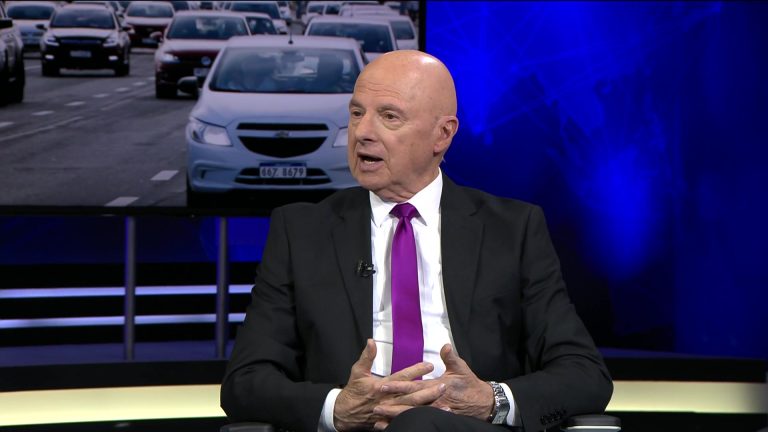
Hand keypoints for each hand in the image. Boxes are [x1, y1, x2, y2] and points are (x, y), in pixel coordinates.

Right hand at [333, 339, 436, 430]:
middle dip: (428, 392)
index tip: (430, 365)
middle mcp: (388, 400)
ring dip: (428, 406)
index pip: (402, 377)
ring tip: (445, 404)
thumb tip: (371, 341)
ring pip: (413, 410)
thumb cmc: (352, 392)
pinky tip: (433, 417)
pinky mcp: (391, 420)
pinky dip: (421, 418)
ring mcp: (390, 412)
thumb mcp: (357, 372)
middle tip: (444, 386)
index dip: (416, 370)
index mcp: (382, 387)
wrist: (344, 415)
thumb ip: (367, 357)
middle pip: (411, 396)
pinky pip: (409, 419)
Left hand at [375, 344, 493, 421]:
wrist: (483, 403)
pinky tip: (393, 428)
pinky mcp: (437, 418)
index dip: (398, 386)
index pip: (414, 387)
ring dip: (395, 419)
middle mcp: (434, 401)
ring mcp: (435, 412)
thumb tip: (445, 346)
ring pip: (412, 417)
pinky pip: (419, 423)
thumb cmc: (470, 384)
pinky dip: (406, 426)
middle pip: (409, 405)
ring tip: (379, 421)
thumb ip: (451, 357)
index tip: (383, 386)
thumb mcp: (461, 368)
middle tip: (375, 406)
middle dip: (392, 406)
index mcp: (437, 387)